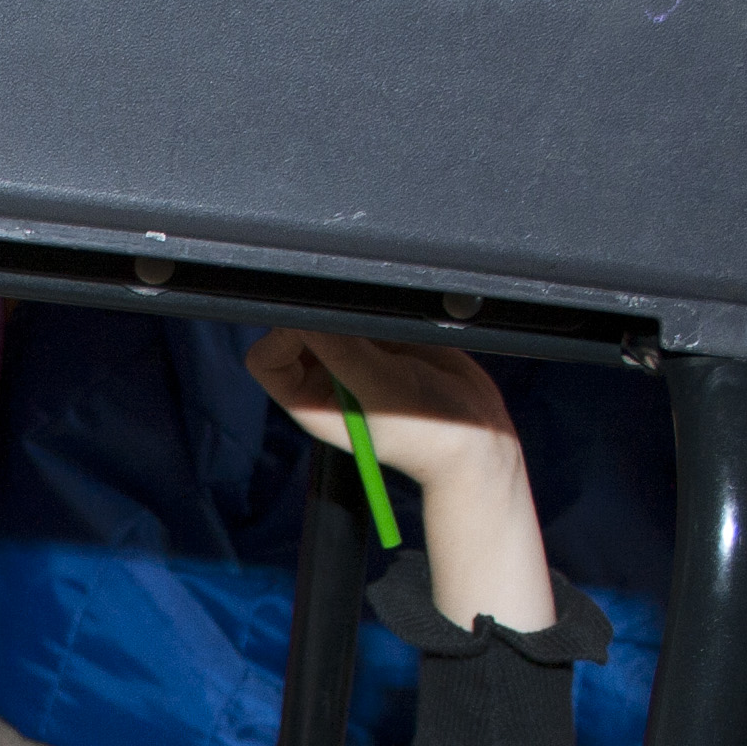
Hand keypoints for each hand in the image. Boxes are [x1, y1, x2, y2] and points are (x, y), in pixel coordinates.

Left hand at [241, 329, 521, 500]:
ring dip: (353, 313)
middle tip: (355, 325)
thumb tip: (308, 314)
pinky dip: (379, 309)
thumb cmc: (427, 434)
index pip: (267, 359)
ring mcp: (356, 358)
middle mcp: (327, 379)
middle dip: (320, 319)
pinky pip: (368, 311)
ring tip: (385, 334)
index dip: (282, 336)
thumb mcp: (377, 392)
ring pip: (333, 316)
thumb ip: (341, 353)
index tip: (313, 325)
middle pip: (296, 331)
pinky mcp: (386, 340)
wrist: (479, 436)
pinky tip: (402, 326)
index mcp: (310, 400)